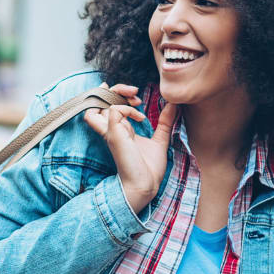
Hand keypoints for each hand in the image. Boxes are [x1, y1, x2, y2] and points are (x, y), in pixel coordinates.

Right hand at [83, 82, 177, 213]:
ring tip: (135, 99)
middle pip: (99, 99)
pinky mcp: (114, 135)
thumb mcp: (160, 140)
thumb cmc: (149, 168)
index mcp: (119, 129)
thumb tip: (173, 105)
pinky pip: (114, 111)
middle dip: (117, 89)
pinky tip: (140, 118)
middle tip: (135, 92)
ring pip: (99, 102)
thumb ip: (164, 122)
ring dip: (117, 95)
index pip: (107, 104)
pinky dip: (127, 109)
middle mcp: (112, 128)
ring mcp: (111, 131)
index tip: (137, 98)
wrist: (146, 185)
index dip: (118, 94)